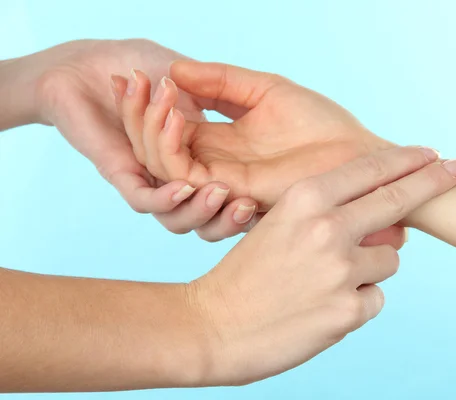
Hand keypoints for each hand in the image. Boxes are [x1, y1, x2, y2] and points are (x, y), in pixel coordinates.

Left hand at [32, 39, 254, 237]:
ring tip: (221, 194)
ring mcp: (146, 179)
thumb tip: (249, 119)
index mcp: (194, 161)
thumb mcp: (195, 85)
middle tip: (248, 204)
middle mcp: (171, 178)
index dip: (243, 205)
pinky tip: (184, 186)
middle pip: (203, 216)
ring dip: (199, 209)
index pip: (222, 198)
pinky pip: (143, 198)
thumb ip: (219, 97)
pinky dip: (164, 196)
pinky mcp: (120, 174)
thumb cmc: (140, 66)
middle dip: (227, 218)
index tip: (265, 198)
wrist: (88, 60)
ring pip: (175, 217)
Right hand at [111, 61, 394, 212]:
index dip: (142, 103)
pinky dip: (170, 154)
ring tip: (160, 100)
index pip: (163, 128)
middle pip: (151, 151)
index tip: (131, 73)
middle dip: (135, 116)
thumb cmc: (323, 126)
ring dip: (148, 134)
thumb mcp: (266, 90)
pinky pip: (185, 181)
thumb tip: (175, 69)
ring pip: (159, 170)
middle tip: (133, 82)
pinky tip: (176, 122)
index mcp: (218, 142)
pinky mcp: (233, 193)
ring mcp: (221, 182)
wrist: (358, 156)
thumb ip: (222, 81)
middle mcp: (214, 165)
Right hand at [185, 147, 455, 385]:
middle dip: (433, 181)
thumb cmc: (245, 274)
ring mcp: (341, 269)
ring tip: (326, 280)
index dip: (407, 161)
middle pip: (399, 199)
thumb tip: (389, 224)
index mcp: (304, 199)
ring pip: (389, 257)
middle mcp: (328, 228)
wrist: (215, 325)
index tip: (433, 154)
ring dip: (370, 265)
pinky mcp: (348, 310)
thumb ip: (329, 217)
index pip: (370, 171)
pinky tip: (322, 306)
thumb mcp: (277, 226)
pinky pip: (375, 296)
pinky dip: (357, 300)